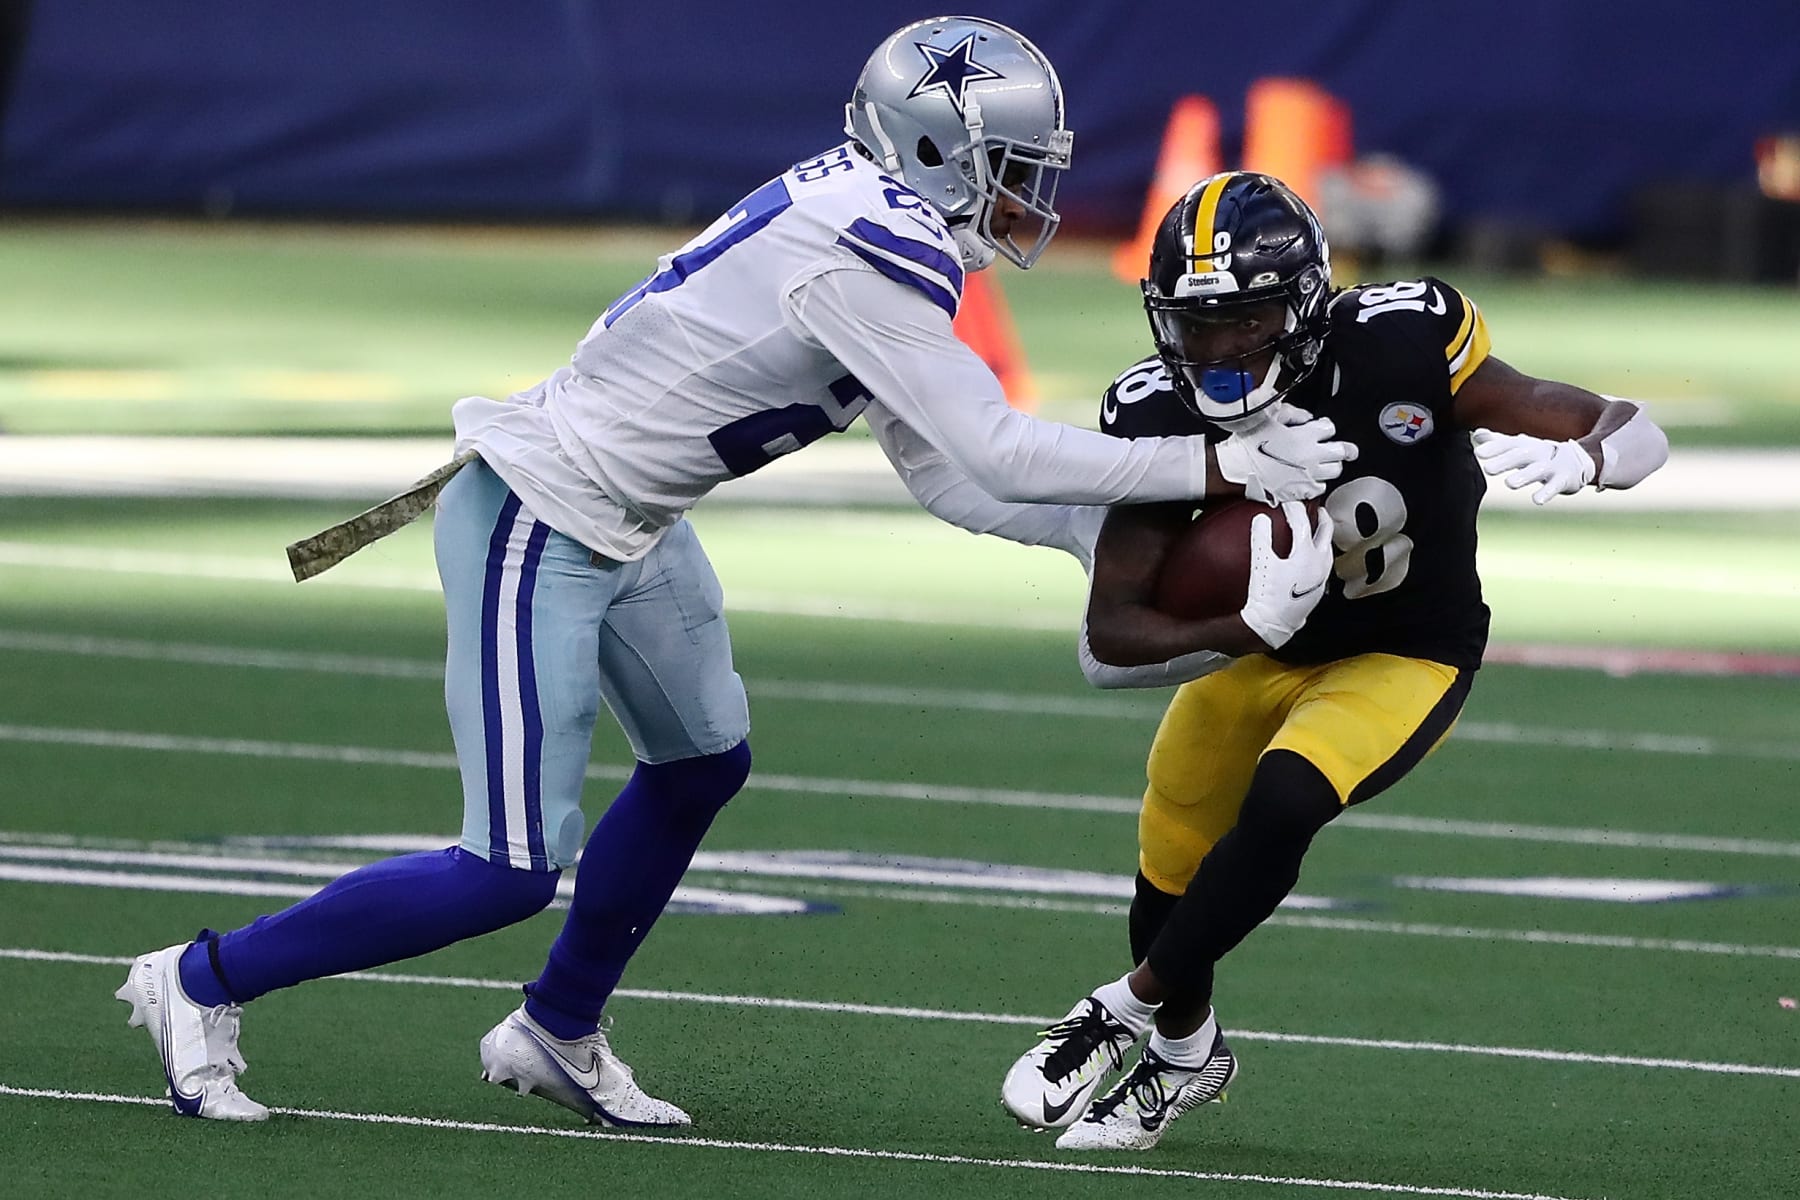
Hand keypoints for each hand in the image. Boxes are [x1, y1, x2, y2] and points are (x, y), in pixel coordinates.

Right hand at [1214, 407, 1357, 503]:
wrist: (1235, 470)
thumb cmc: (1248, 445)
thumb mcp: (1269, 418)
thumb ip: (1292, 413)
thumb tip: (1306, 416)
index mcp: (1305, 435)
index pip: (1330, 428)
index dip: (1325, 426)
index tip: (1321, 428)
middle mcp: (1312, 456)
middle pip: (1343, 451)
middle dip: (1344, 448)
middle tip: (1345, 449)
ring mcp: (1308, 475)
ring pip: (1335, 471)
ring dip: (1332, 465)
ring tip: (1325, 463)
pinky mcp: (1301, 491)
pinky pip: (1321, 488)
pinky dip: (1319, 482)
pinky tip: (1311, 478)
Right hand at [1240, 500, 1335, 649]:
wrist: (1273, 624)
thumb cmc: (1267, 595)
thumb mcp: (1260, 562)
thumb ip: (1261, 537)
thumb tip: (1261, 518)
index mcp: (1306, 554)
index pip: (1302, 523)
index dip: (1293, 509)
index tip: (1287, 503)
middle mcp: (1319, 564)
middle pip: (1325, 533)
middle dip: (1321, 518)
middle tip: (1317, 509)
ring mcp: (1321, 577)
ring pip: (1328, 550)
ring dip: (1323, 537)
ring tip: (1316, 532)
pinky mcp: (1319, 589)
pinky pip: (1324, 565)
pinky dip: (1320, 554)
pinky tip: (1311, 559)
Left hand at [1471, 429, 1594, 504]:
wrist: (1578, 460)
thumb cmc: (1540, 454)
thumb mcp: (1520, 446)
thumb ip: (1498, 441)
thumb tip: (1476, 434)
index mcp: (1525, 445)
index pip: (1508, 444)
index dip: (1494, 448)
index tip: (1479, 453)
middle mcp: (1537, 453)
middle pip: (1521, 455)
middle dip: (1505, 461)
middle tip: (1488, 469)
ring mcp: (1551, 466)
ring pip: (1537, 471)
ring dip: (1524, 476)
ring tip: (1509, 484)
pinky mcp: (1563, 480)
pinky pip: (1554, 486)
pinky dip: (1546, 493)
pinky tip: (1536, 500)